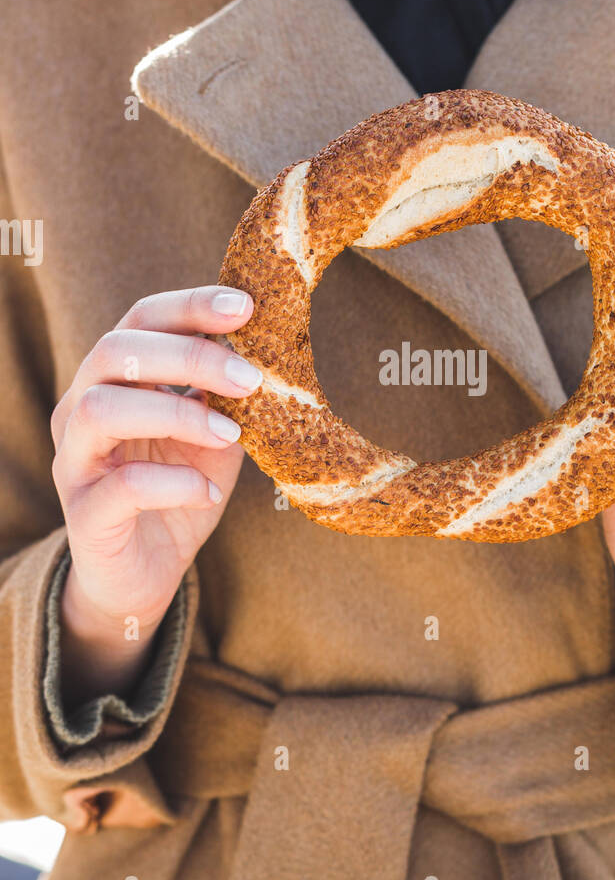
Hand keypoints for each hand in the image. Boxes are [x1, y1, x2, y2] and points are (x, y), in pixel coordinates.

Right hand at [51, 287, 259, 703]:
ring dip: (175, 414)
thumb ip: (230, 394)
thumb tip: (273, 347)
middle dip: (189, 355)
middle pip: (116, 352)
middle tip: (251, 378)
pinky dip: (173, 483)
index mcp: (113, 379)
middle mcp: (81, 409)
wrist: (146, 573)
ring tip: (230, 434)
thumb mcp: (214, 434)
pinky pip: (120, 486)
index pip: (141, 320)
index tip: (245, 307)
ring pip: (101, 410)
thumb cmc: (179, 490)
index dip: (190, 306)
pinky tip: (209, 492)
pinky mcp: (84, 514)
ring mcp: (75, 461)